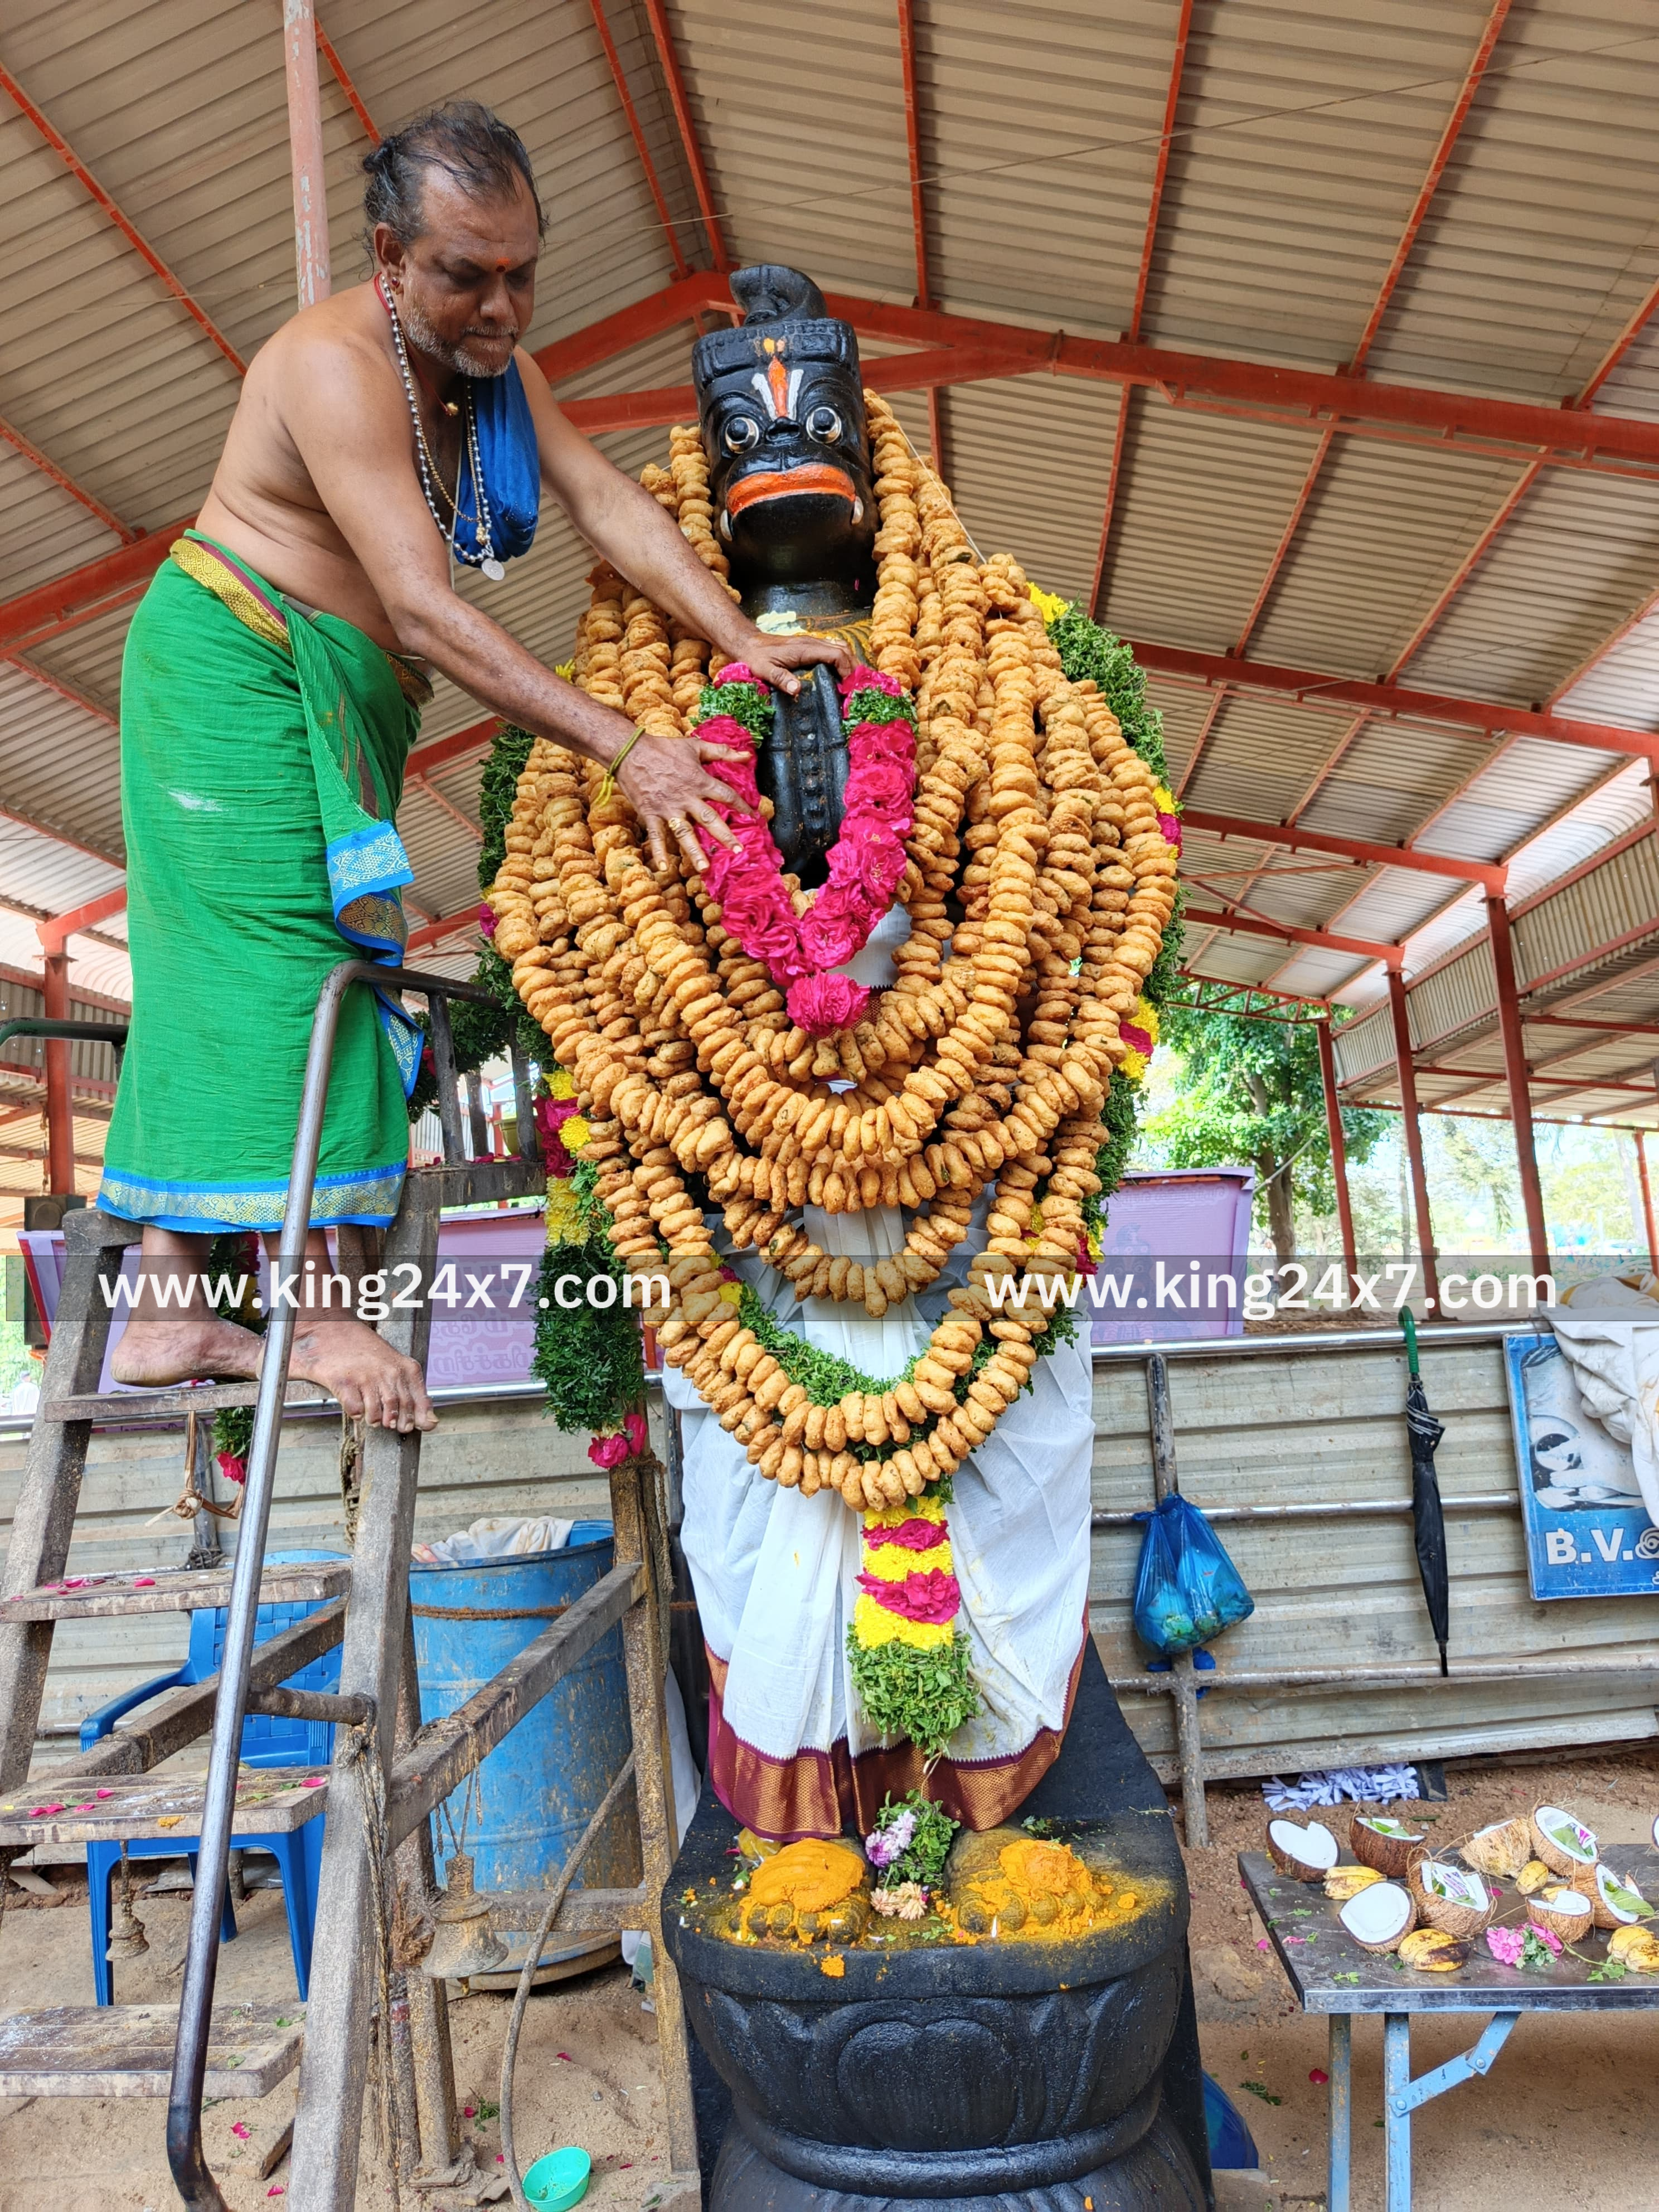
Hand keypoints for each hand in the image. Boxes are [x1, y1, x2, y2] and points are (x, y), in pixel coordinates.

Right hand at [616, 728, 754, 874]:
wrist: (630, 751)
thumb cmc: (663, 748)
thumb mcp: (695, 746)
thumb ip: (722, 751)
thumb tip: (747, 754)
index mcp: (699, 780)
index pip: (726, 795)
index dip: (742, 806)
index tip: (753, 817)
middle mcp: (686, 797)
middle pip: (709, 819)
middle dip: (724, 836)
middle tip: (738, 852)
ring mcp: (668, 808)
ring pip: (684, 832)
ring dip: (694, 851)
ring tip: (704, 868)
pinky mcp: (650, 813)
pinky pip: (656, 835)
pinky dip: (659, 852)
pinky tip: (664, 868)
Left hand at [732, 629, 853, 694]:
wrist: (747, 643)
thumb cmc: (755, 657)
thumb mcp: (764, 670)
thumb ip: (780, 679)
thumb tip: (797, 690)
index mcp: (805, 648)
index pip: (836, 654)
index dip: (847, 669)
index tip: (849, 686)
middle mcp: (811, 642)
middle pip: (843, 648)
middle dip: (853, 666)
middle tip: (856, 686)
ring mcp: (811, 642)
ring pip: (840, 647)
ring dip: (849, 662)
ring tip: (852, 681)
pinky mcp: (809, 646)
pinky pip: (832, 649)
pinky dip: (842, 659)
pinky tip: (841, 674)